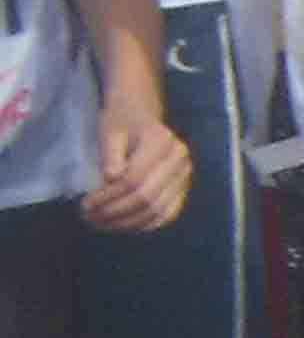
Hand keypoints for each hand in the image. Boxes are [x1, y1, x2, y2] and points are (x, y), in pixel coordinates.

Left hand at [80, 104, 191, 233]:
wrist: (142, 112)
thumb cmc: (122, 119)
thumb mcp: (109, 130)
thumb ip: (111, 154)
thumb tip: (110, 179)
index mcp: (162, 142)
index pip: (134, 179)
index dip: (109, 196)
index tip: (85, 204)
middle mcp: (180, 160)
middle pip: (147, 197)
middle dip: (115, 213)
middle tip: (90, 218)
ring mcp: (185, 176)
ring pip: (157, 211)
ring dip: (127, 223)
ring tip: (102, 224)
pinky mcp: (183, 188)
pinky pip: (168, 214)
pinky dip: (146, 225)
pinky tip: (124, 226)